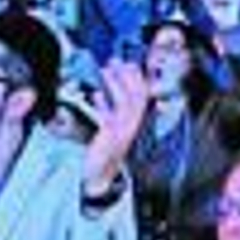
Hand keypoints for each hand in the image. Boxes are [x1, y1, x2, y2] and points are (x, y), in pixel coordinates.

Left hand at [83, 61, 149, 196]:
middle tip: (117, 61)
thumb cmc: (105, 152)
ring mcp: (124, 132)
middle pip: (137, 96)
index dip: (138, 79)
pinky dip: (103, 104)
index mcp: (136, 123)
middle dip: (128, 76)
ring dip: (116, 84)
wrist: (100, 178)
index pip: (143, 96)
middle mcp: (134, 126)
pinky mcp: (111, 138)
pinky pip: (110, 117)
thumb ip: (109, 112)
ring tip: (106, 71)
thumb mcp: (112, 130)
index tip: (131, 63)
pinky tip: (96, 95)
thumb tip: (99, 93)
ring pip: (125, 103)